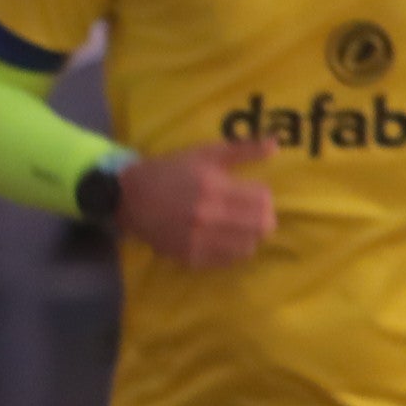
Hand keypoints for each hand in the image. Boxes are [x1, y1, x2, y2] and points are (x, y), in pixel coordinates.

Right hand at [115, 138, 278, 268]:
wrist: (129, 199)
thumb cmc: (170, 171)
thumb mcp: (204, 154)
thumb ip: (242, 150)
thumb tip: (276, 145)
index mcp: (214, 189)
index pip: (263, 200)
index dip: (263, 195)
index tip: (253, 192)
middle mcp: (208, 218)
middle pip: (261, 226)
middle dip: (263, 217)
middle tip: (252, 212)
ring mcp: (200, 241)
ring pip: (248, 247)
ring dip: (249, 235)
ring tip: (238, 226)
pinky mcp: (191, 257)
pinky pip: (228, 261)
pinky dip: (231, 250)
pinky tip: (223, 238)